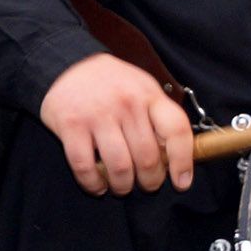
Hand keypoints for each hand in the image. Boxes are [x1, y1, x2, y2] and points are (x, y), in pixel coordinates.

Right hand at [39, 52, 194, 195]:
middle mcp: (126, 103)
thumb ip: (159, 118)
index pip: (176, 130)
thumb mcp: (142, 89)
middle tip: (146, 184)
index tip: (181, 182)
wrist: (67, 64)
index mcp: (149, 94)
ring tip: (121, 186)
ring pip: (119, 167)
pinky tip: (97, 185)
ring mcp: (97, 114)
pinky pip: (85, 167)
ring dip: (123, 186)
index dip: (183, 161)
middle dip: (150, 181)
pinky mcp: (71, 125)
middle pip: (147, 157)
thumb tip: (174, 158)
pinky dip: (93, 183)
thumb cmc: (111, 83)